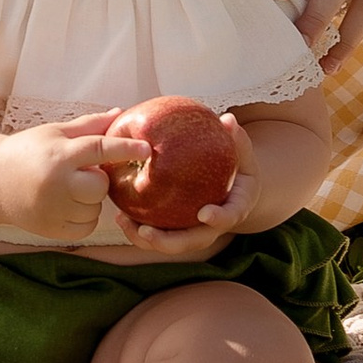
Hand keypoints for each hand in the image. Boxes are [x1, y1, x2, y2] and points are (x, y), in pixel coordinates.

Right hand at [0, 110, 138, 243]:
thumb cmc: (27, 151)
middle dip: (98, 179)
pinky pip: (87, 226)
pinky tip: (66, 204)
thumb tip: (121, 114)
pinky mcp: (52, 230)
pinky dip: (84, 216)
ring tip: (68, 188)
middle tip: (82, 172)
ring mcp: (53, 210)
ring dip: (90, 199)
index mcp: (58, 154)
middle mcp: (56, 184)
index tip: (148, 149)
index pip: (99, 149)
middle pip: (101, 186)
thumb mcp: (55, 132)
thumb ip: (89, 126)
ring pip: (95, 208)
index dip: (126, 149)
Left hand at [113, 115, 255, 254]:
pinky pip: (157, 234)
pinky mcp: (176, 230)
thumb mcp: (242, 153)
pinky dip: (138, 229)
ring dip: (146, 239)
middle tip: (146, 232)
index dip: (218, 218)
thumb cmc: (238, 167)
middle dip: (167, 241)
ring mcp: (193, 231)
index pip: (229, 217)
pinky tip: (120, 216)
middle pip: (192, 241)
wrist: (234, 189)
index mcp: (234, 209)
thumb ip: (236, 139)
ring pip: (169, 243)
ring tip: (124, 222)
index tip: (204, 214)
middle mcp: (213, 227)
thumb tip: (228, 119)